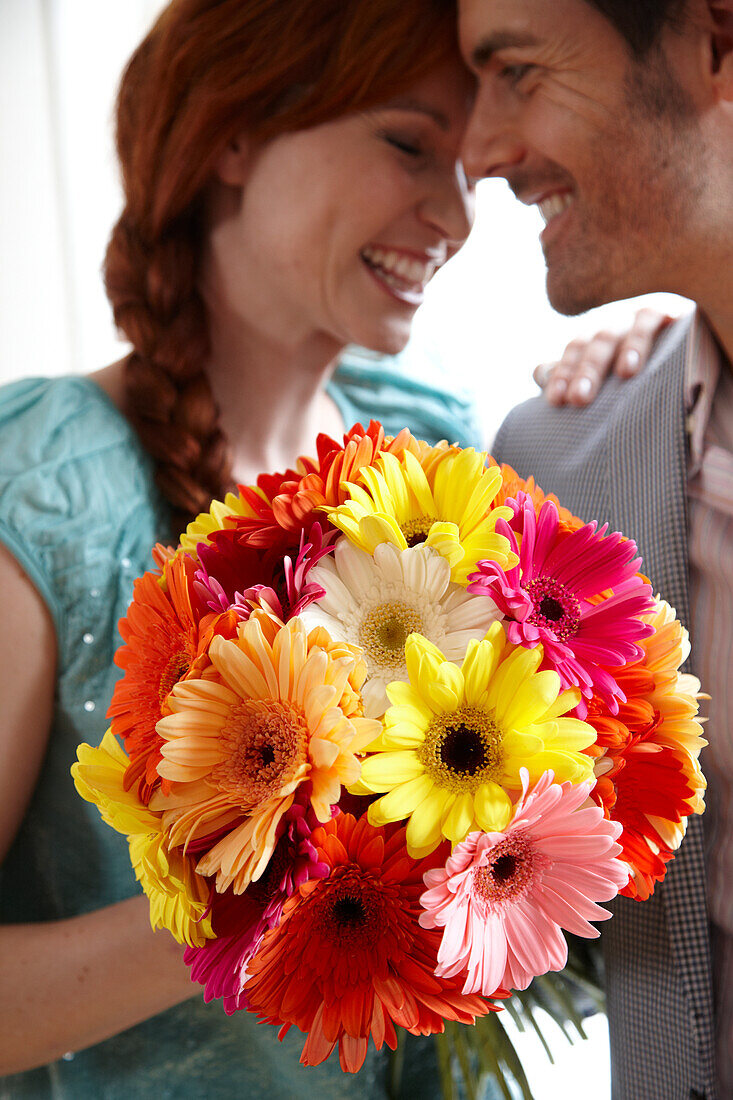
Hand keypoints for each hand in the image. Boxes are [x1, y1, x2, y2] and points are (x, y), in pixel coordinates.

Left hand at [535, 308, 673, 406]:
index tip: (556, 401)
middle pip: (596, 343)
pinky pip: (653, 319)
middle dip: (587, 370)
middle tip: (579, 398)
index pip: (575, 352)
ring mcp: (640, 316)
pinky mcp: (671, 313)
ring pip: (624, 330)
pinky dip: (645, 337)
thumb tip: (539, 373)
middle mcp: (615, 325)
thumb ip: (574, 374)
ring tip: (625, 374)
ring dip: (625, 350)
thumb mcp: (606, 378)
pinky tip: (643, 358)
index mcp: (596, 339)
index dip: (563, 373)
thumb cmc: (639, 375)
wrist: (688, 354)